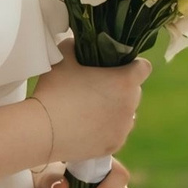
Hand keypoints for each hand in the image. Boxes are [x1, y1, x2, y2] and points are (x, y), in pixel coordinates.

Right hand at [29, 42, 150, 160]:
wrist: (43, 131)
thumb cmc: (55, 91)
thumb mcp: (62, 58)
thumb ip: (74, 45)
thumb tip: (77, 42)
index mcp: (124, 82)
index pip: (144, 67)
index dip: (132, 65)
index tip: (117, 67)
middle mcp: (130, 105)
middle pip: (134, 91)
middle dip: (120, 88)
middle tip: (95, 88)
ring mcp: (124, 128)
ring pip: (126, 114)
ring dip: (114, 109)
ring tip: (89, 109)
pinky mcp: (114, 145)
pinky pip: (116, 133)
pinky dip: (106, 129)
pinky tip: (87, 126)